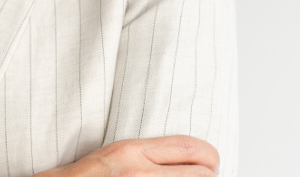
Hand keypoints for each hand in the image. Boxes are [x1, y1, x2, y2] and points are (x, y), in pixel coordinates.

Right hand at [47, 136, 219, 175]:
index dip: (208, 155)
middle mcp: (141, 175)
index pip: (190, 148)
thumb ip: (144, 156)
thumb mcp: (112, 156)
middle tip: (201, 176)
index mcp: (131, 152)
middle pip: (202, 174)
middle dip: (206, 176)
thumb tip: (181, 160)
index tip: (211, 160)